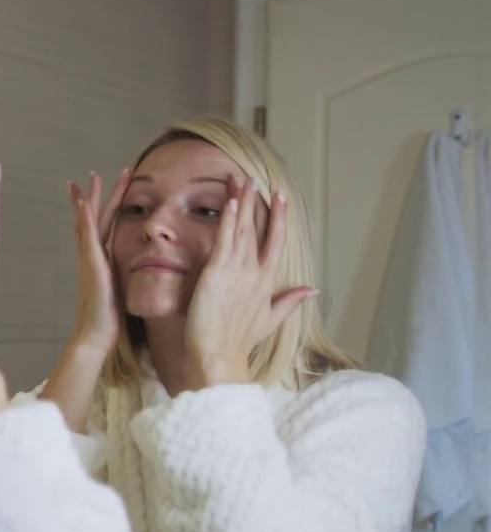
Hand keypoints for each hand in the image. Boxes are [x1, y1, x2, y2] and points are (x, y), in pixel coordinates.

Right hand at [66, 170, 129, 357]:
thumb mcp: (119, 294)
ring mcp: (89, 261)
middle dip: (91, 196)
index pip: (101, 229)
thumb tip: (135, 276)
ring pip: (88, 223)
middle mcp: (91, 258)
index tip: (101, 191)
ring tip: (89, 179)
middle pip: (90, 220)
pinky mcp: (92, 267)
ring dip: (88, 199)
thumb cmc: (108, 321)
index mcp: (100, 263)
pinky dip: (85, 220)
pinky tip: (85, 204)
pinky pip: (88, 238)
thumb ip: (123, 281)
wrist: (94, 337)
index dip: (103, 208)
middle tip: (90, 175)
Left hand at [184, 176, 316, 388]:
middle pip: (259, 229)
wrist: (219, 354)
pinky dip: (230, 220)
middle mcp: (256, 272)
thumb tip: (313, 290)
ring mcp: (239, 271)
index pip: (276, 242)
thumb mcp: (269, 320)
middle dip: (258, 201)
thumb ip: (290, 302)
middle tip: (256, 177)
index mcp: (267, 281)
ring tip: (242, 178)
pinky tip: (233, 201)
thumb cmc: (239, 341)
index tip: (280, 196)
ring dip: (243, 202)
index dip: (278, 217)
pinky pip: (226, 240)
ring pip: (243, 229)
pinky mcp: (218, 273)